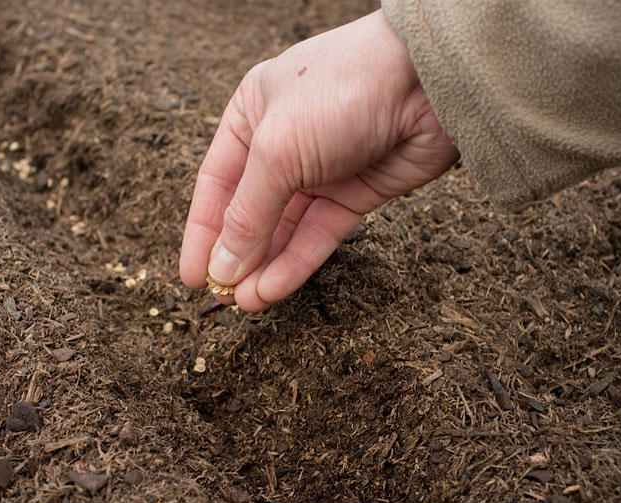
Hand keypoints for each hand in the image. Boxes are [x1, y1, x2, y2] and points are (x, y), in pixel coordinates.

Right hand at [180, 9, 458, 311]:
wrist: (427, 80)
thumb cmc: (341, 91)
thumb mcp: (277, 151)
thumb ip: (247, 214)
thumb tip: (220, 266)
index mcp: (251, 114)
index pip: (216, 182)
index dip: (203, 231)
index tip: (193, 276)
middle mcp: (283, 143)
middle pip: (250, 210)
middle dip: (236, 255)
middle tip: (221, 296)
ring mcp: (321, 169)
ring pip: (285, 228)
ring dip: (265, 266)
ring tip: (246, 303)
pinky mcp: (356, 193)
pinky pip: (319, 233)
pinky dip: (297, 262)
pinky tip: (274, 289)